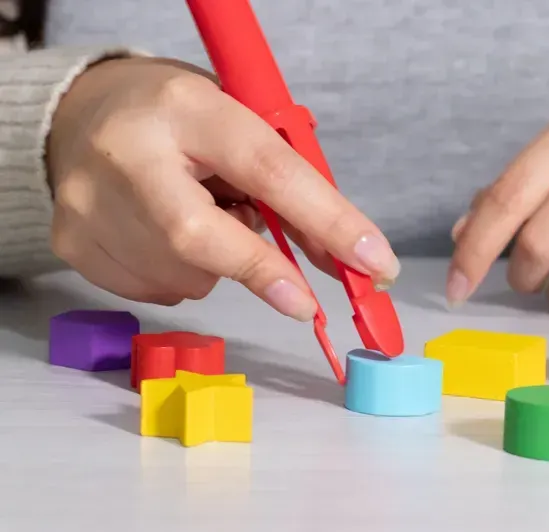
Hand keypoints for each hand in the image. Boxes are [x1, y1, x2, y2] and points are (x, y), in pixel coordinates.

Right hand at [47, 57, 399, 319]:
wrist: (81, 118)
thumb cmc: (182, 123)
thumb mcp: (241, 131)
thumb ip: (290, 188)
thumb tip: (345, 257)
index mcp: (185, 108)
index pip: (266, 168)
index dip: (323, 220)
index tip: (371, 264)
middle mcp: (125, 153)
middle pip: (200, 237)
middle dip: (261, 271)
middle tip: (304, 301)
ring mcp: (88, 203)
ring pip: (185, 274)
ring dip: (220, 267)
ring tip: (206, 220)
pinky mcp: (73, 243)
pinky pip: (158, 288)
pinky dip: (184, 275)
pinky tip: (168, 238)